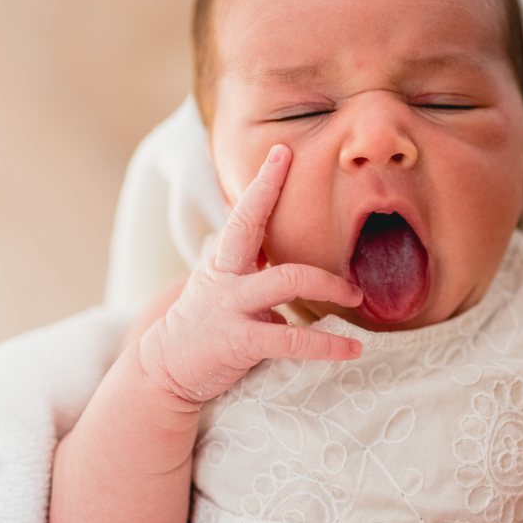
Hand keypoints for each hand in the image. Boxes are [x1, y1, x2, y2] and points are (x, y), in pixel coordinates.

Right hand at [140, 143, 363, 403]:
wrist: (165, 370)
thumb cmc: (204, 326)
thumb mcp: (222, 287)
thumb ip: (249, 267)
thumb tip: (278, 245)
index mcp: (223, 262)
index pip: (243, 215)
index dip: (263, 183)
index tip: (281, 153)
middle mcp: (224, 277)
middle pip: (250, 227)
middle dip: (273, 194)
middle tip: (309, 171)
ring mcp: (230, 307)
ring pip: (287, 281)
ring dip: (329, 285)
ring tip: (356, 296)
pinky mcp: (239, 342)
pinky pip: (292, 339)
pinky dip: (327, 344)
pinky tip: (353, 348)